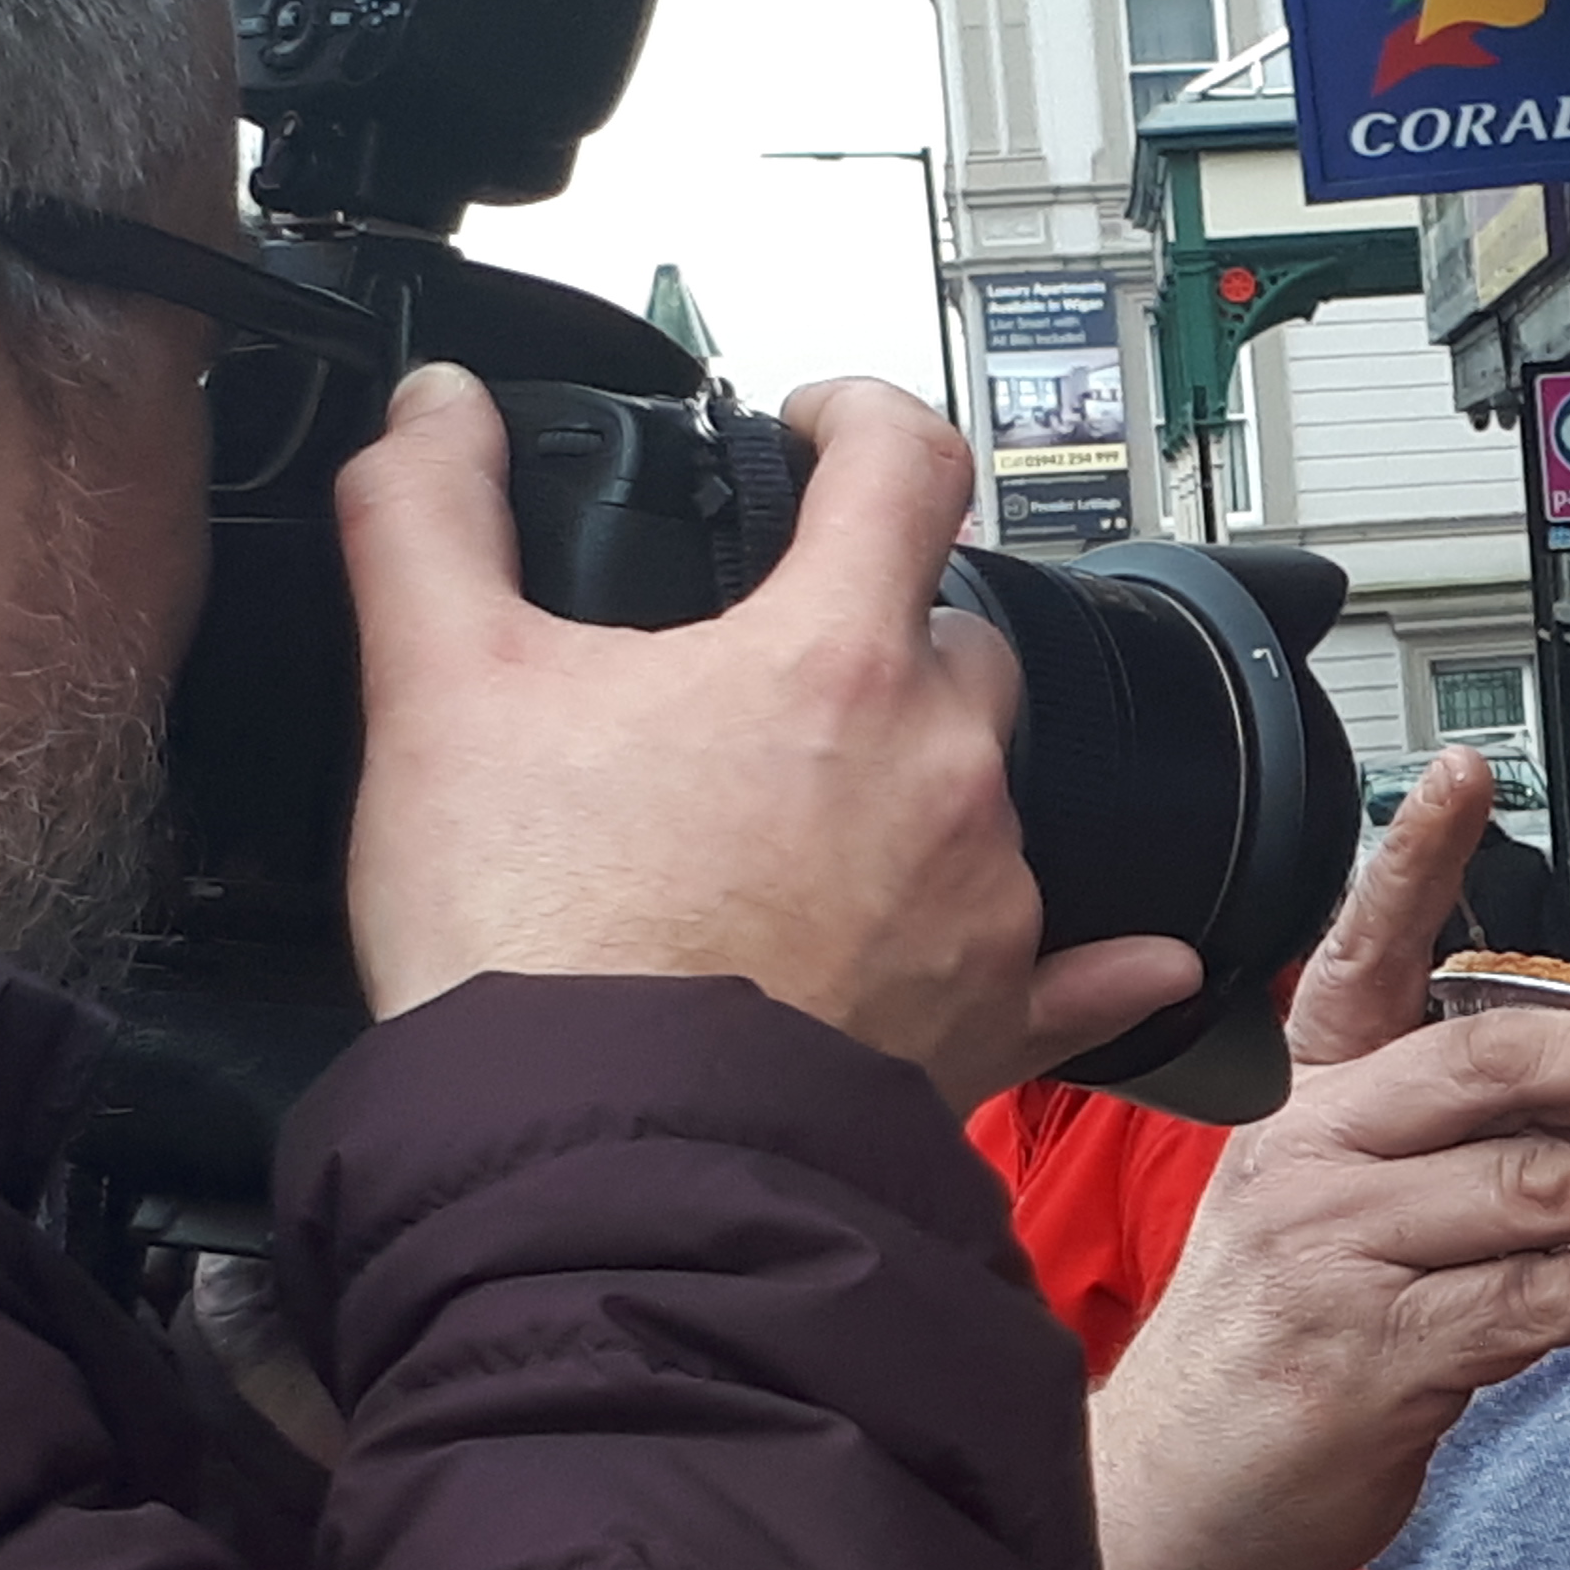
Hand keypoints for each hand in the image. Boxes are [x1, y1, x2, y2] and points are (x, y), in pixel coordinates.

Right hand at [337, 368, 1198, 1106]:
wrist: (593, 1156)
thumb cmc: (535, 939)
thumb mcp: (441, 689)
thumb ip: (432, 518)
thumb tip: (434, 413)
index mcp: (834, 661)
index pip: (906, 463)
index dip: (862, 418)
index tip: (823, 431)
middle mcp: (944, 770)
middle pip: (951, 643)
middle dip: (873, 639)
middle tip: (773, 679)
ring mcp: (983, 901)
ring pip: (984, 799)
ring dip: (916, 792)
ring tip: (799, 836)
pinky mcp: (991, 1023)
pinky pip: (1074, 981)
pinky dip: (1095, 966)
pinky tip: (1137, 961)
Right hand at [1094, 750, 1569, 1569]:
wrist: (1183, 1492)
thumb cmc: (1284, 1339)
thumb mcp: (1330, 1207)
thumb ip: (1440, 1141)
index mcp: (1305, 1102)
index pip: (1358, 956)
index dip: (1411, 862)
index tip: (1466, 772)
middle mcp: (1312, 1156)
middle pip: (1495, 1066)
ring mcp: (1337, 1253)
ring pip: (1538, 1188)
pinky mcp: (1374, 1353)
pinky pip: (1534, 1300)